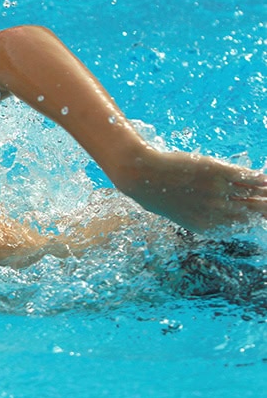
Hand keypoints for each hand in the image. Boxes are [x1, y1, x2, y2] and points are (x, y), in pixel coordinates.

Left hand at [120, 148, 266, 232]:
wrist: (143, 176)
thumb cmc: (155, 193)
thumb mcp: (179, 212)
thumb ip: (200, 215)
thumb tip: (218, 214)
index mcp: (206, 226)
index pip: (241, 225)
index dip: (253, 220)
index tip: (258, 216)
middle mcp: (216, 211)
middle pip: (253, 212)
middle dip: (264, 208)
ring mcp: (219, 191)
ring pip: (253, 194)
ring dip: (265, 192)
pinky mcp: (218, 172)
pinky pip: (247, 177)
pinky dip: (258, 178)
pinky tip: (263, 178)